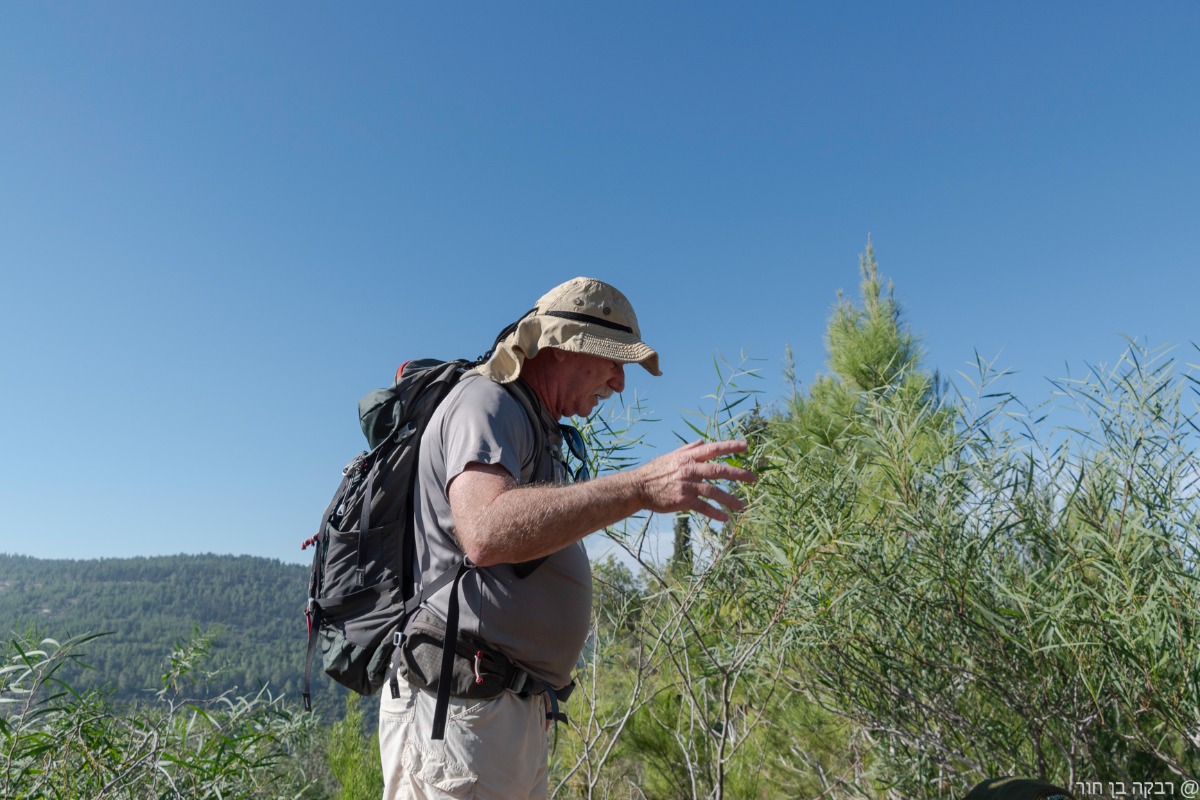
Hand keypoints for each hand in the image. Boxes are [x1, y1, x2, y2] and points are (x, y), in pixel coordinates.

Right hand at [633, 440, 756, 520]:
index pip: (713, 448)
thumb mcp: (670, 456)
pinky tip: (725, 518)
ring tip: (742, 505)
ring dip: (730, 499)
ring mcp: (687, 485)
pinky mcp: (683, 500)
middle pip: (719, 470)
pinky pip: (704, 507)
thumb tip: (701, 442)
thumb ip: (688, 449)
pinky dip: (715, 513)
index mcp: (688, 457)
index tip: (746, 446)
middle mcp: (690, 469)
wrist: (638, 487)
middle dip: (739, 474)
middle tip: (754, 478)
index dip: (730, 447)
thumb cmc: (654, 471)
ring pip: (714, 491)